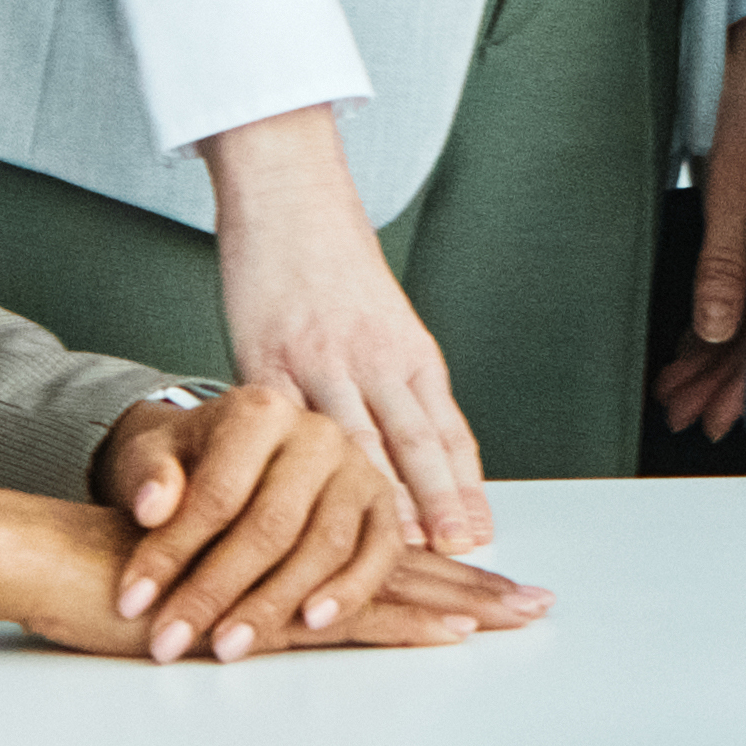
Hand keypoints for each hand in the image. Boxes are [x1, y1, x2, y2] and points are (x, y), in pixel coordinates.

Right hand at [0, 476, 533, 663]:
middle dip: (475, 590)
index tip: (505, 593)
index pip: (380, 552)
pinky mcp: (261, 598)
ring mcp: (281, 562)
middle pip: (400, 563)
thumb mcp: (203, 584)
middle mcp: (294, 530)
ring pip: (386, 582)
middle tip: (541, 608)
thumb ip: (256, 587)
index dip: (444, 573)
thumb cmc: (117, 573)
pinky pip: (345, 610)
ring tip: (517, 620)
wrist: (57, 554)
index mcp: (287, 529)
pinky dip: (402, 620)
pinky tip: (448, 631)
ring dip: (456, 606)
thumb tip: (307, 613)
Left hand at [86, 378, 412, 658]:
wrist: (232, 454)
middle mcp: (317, 433)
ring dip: (275, 604)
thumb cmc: (189, 463)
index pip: (218, 493)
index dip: (172, 554)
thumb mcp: (152, 457)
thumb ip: (149, 475)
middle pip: (272, 524)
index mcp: (259, 410)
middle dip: (216, 592)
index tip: (131, 604)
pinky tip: (310, 624)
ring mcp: (357, 468)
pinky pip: (380, 554)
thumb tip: (152, 506)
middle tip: (170, 642)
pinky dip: (349, 592)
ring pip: (325, 544)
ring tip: (226, 647)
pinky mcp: (382, 505)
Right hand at [203, 105, 493, 554]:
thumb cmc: (334, 264)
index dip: (463, 486)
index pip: (448, 429)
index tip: (478, 533)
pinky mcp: (267, 360)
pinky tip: (294, 507)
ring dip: (374, 498)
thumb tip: (417, 458)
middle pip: (416, 441)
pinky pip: (286, 427)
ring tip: (388, 546)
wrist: (290, 195)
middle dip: (437, 503)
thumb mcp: (383, 324)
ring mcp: (321, 359)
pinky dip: (292, 471)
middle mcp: (375, 356)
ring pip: (356, 441)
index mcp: (410, 351)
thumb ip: (397, 388)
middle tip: (456, 550)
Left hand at [651, 0, 745, 444]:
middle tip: (687, 415)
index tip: (714, 418)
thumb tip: (714, 326)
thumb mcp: (737, 170)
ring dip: (726, 348)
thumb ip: (727, 255)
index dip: (741, 382)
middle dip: (725, 377)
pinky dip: (738, 302)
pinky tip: (711, 326)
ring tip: (686, 386)